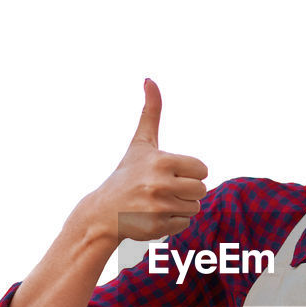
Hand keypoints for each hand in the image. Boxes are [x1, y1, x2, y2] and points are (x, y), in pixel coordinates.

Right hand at [71, 78, 209, 242]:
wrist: (103, 212)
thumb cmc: (127, 174)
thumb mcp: (141, 143)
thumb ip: (151, 112)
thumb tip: (149, 79)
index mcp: (162, 161)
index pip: (202, 170)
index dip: (189, 172)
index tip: (170, 173)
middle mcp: (160, 184)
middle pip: (201, 190)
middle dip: (186, 191)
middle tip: (163, 190)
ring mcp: (158, 207)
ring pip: (194, 208)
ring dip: (180, 207)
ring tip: (157, 203)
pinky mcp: (157, 227)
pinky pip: (184, 224)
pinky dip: (172, 222)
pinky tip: (153, 216)